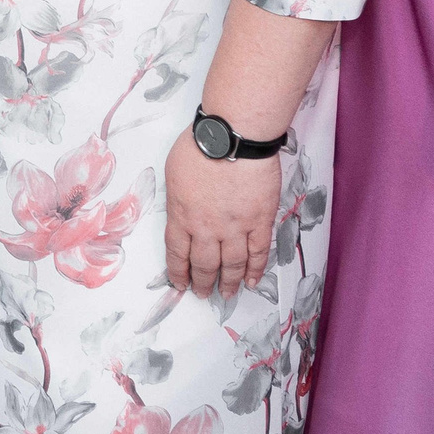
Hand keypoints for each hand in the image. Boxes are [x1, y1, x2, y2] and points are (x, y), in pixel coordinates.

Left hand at [164, 128, 281, 296]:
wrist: (233, 138)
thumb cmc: (200, 146)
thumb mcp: (173, 173)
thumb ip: (178, 200)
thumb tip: (182, 214)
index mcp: (182, 215)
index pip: (177, 252)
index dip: (178, 271)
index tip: (180, 283)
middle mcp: (207, 227)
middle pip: (205, 263)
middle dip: (203, 282)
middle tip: (203, 294)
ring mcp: (236, 227)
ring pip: (232, 264)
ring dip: (229, 282)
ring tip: (227, 294)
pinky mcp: (260, 221)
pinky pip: (258, 253)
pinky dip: (256, 270)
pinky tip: (252, 282)